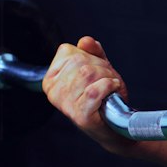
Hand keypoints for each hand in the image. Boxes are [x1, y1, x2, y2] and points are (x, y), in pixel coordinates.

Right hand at [42, 37, 134, 155]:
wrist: (115, 125)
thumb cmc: (104, 97)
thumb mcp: (98, 68)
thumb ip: (92, 52)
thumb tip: (85, 41)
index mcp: (51, 78)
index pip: (69, 51)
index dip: (89, 56)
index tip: (95, 70)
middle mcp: (54, 91)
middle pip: (80, 61)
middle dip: (101, 67)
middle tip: (106, 81)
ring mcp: (65, 103)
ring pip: (88, 73)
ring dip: (107, 77)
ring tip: (109, 87)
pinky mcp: (79, 114)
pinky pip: (95, 90)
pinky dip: (108, 86)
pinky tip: (112, 91)